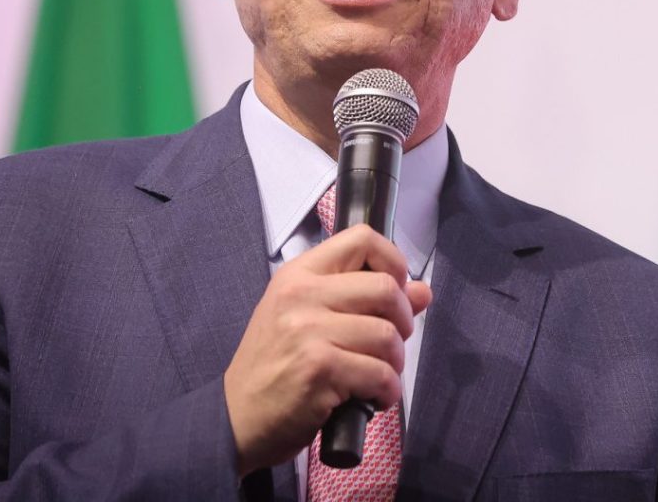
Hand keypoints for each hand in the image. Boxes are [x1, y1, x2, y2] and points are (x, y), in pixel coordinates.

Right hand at [222, 224, 433, 475]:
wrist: (235, 418)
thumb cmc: (273, 367)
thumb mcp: (307, 319)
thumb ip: (362, 299)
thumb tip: (421, 290)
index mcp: (299, 274)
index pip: (361, 239)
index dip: (394, 261)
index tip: (398, 289)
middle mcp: (302, 295)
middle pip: (386, 288)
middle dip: (403, 320)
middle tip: (391, 344)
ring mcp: (309, 331)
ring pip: (388, 335)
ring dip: (395, 363)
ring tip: (379, 376)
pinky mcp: (319, 370)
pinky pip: (380, 375)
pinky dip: (387, 391)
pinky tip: (372, 398)